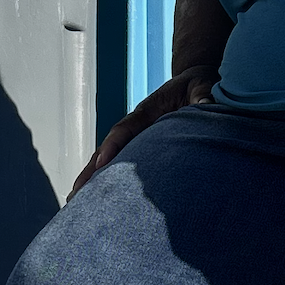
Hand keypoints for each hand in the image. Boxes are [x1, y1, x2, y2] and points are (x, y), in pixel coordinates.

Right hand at [71, 64, 218, 196]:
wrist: (193, 81)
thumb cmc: (197, 85)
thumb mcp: (203, 86)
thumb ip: (203, 96)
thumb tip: (208, 103)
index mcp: (147, 111)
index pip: (125, 128)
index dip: (112, 145)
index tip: (101, 163)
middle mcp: (135, 126)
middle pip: (107, 149)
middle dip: (91, 170)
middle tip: (76, 192)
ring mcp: (134, 137)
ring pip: (107, 159)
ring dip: (92, 179)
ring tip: (76, 203)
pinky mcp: (139, 147)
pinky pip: (119, 164)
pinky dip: (105, 180)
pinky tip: (96, 199)